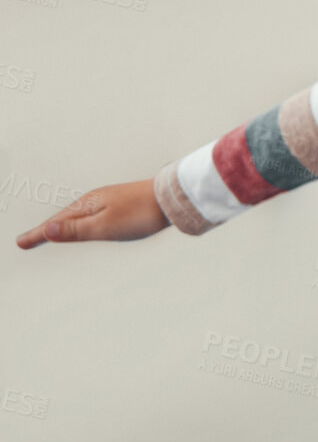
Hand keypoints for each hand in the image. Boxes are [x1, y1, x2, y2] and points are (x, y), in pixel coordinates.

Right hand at [16, 180, 169, 248]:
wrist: (173, 197)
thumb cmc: (141, 212)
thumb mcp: (106, 226)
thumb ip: (76, 230)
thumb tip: (46, 229)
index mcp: (87, 205)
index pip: (56, 224)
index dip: (38, 235)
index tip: (20, 243)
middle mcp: (95, 200)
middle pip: (64, 218)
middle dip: (45, 230)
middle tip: (28, 240)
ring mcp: (108, 200)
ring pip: (78, 216)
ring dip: (61, 225)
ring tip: (49, 234)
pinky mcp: (122, 203)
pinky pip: (92, 214)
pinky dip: (80, 222)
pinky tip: (86, 224)